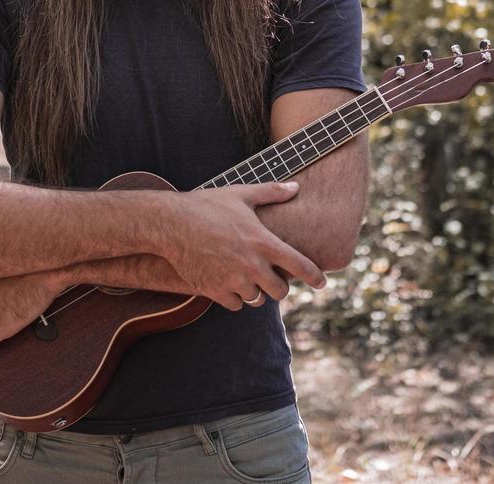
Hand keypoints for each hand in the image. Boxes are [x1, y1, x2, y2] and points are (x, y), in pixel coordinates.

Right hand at [162, 181, 325, 310]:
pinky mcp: (215, 291)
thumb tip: (295, 187)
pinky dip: (235, 298)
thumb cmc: (207, 205)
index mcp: (263, 242)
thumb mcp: (241, 194)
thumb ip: (271, 193)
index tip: (322, 282)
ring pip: (257, 300)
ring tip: (247, 278)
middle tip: (272, 278)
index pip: (300, 265)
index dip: (315, 276)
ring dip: (256, 292)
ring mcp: (233, 280)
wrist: (171, 224)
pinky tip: (229, 284)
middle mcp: (252, 265)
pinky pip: (235, 305)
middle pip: (280, 291)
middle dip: (278, 286)